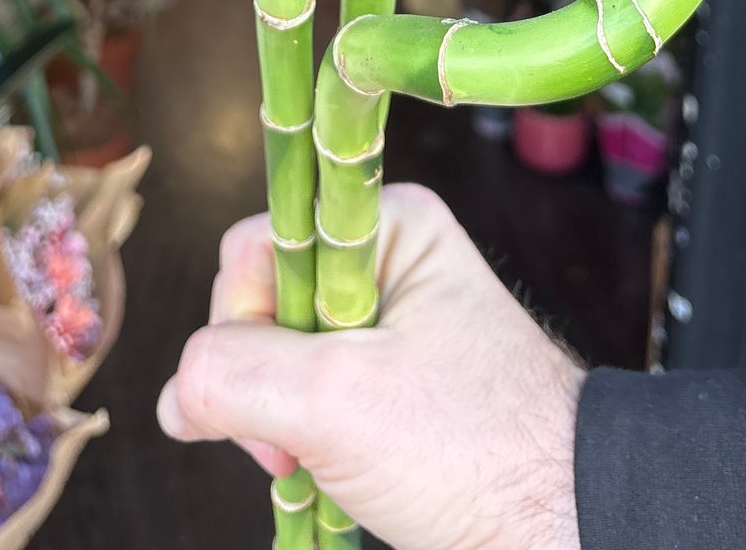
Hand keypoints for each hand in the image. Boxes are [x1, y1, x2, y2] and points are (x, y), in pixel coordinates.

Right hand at [157, 181, 583, 549]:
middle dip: (261, 388)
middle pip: (261, 306)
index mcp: (389, 226)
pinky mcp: (392, 388)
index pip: (258, 246)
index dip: (243, 323)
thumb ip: (234, 376)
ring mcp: (389, 329)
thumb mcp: (338, 401)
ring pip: (280, 362)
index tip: (275, 396)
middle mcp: (386, 263)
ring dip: (282, 425)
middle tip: (296, 451)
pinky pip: (311, 400)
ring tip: (321, 470)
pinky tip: (330, 479)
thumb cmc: (477, 449)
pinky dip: (306, 445)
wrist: (571, 528)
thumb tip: (175, 395)